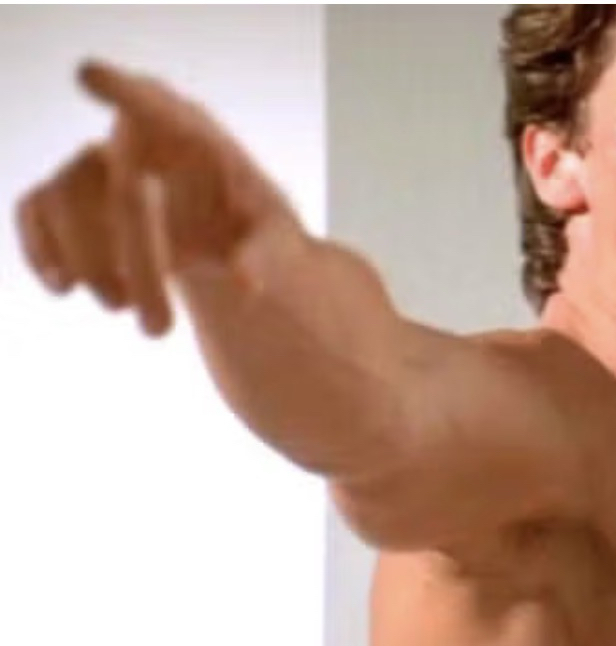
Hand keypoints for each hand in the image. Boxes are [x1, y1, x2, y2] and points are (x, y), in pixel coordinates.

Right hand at [14, 59, 293, 336]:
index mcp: (195, 135)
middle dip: (139, 265)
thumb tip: (248, 285)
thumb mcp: (277, 238)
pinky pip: (35, 207)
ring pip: (69, 196)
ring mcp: (100, 163)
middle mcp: (140, 139)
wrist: (231, 242)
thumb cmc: (256, 226)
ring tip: (122, 309)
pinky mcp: (70, 195)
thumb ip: (265, 254)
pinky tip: (63, 286)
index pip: (157, 102)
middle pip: (122, 188)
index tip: (87, 74)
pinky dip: (40, 246)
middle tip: (159, 330)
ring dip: (92, 263)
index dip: (122, 90)